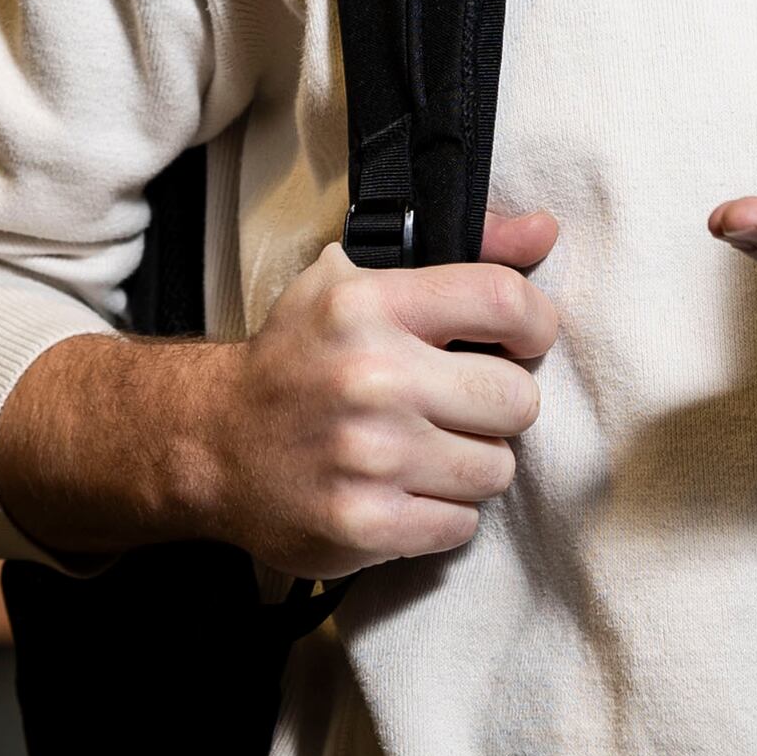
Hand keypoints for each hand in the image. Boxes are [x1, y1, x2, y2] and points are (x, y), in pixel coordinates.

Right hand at [0, 211, 561, 580]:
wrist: (212, 442)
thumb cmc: (297, 360)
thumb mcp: (356, 285)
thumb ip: (460, 255)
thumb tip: (545, 232)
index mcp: (367, 304)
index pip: (505, 301)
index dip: (533, 326)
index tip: (518, 343)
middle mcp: (370, 376)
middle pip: (517, 400)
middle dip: (495, 408)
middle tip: (455, 407)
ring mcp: (368, 456)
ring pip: (496, 469)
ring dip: (469, 465)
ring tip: (423, 451)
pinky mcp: (364, 522)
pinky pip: (461, 524)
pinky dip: (440, 513)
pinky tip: (402, 491)